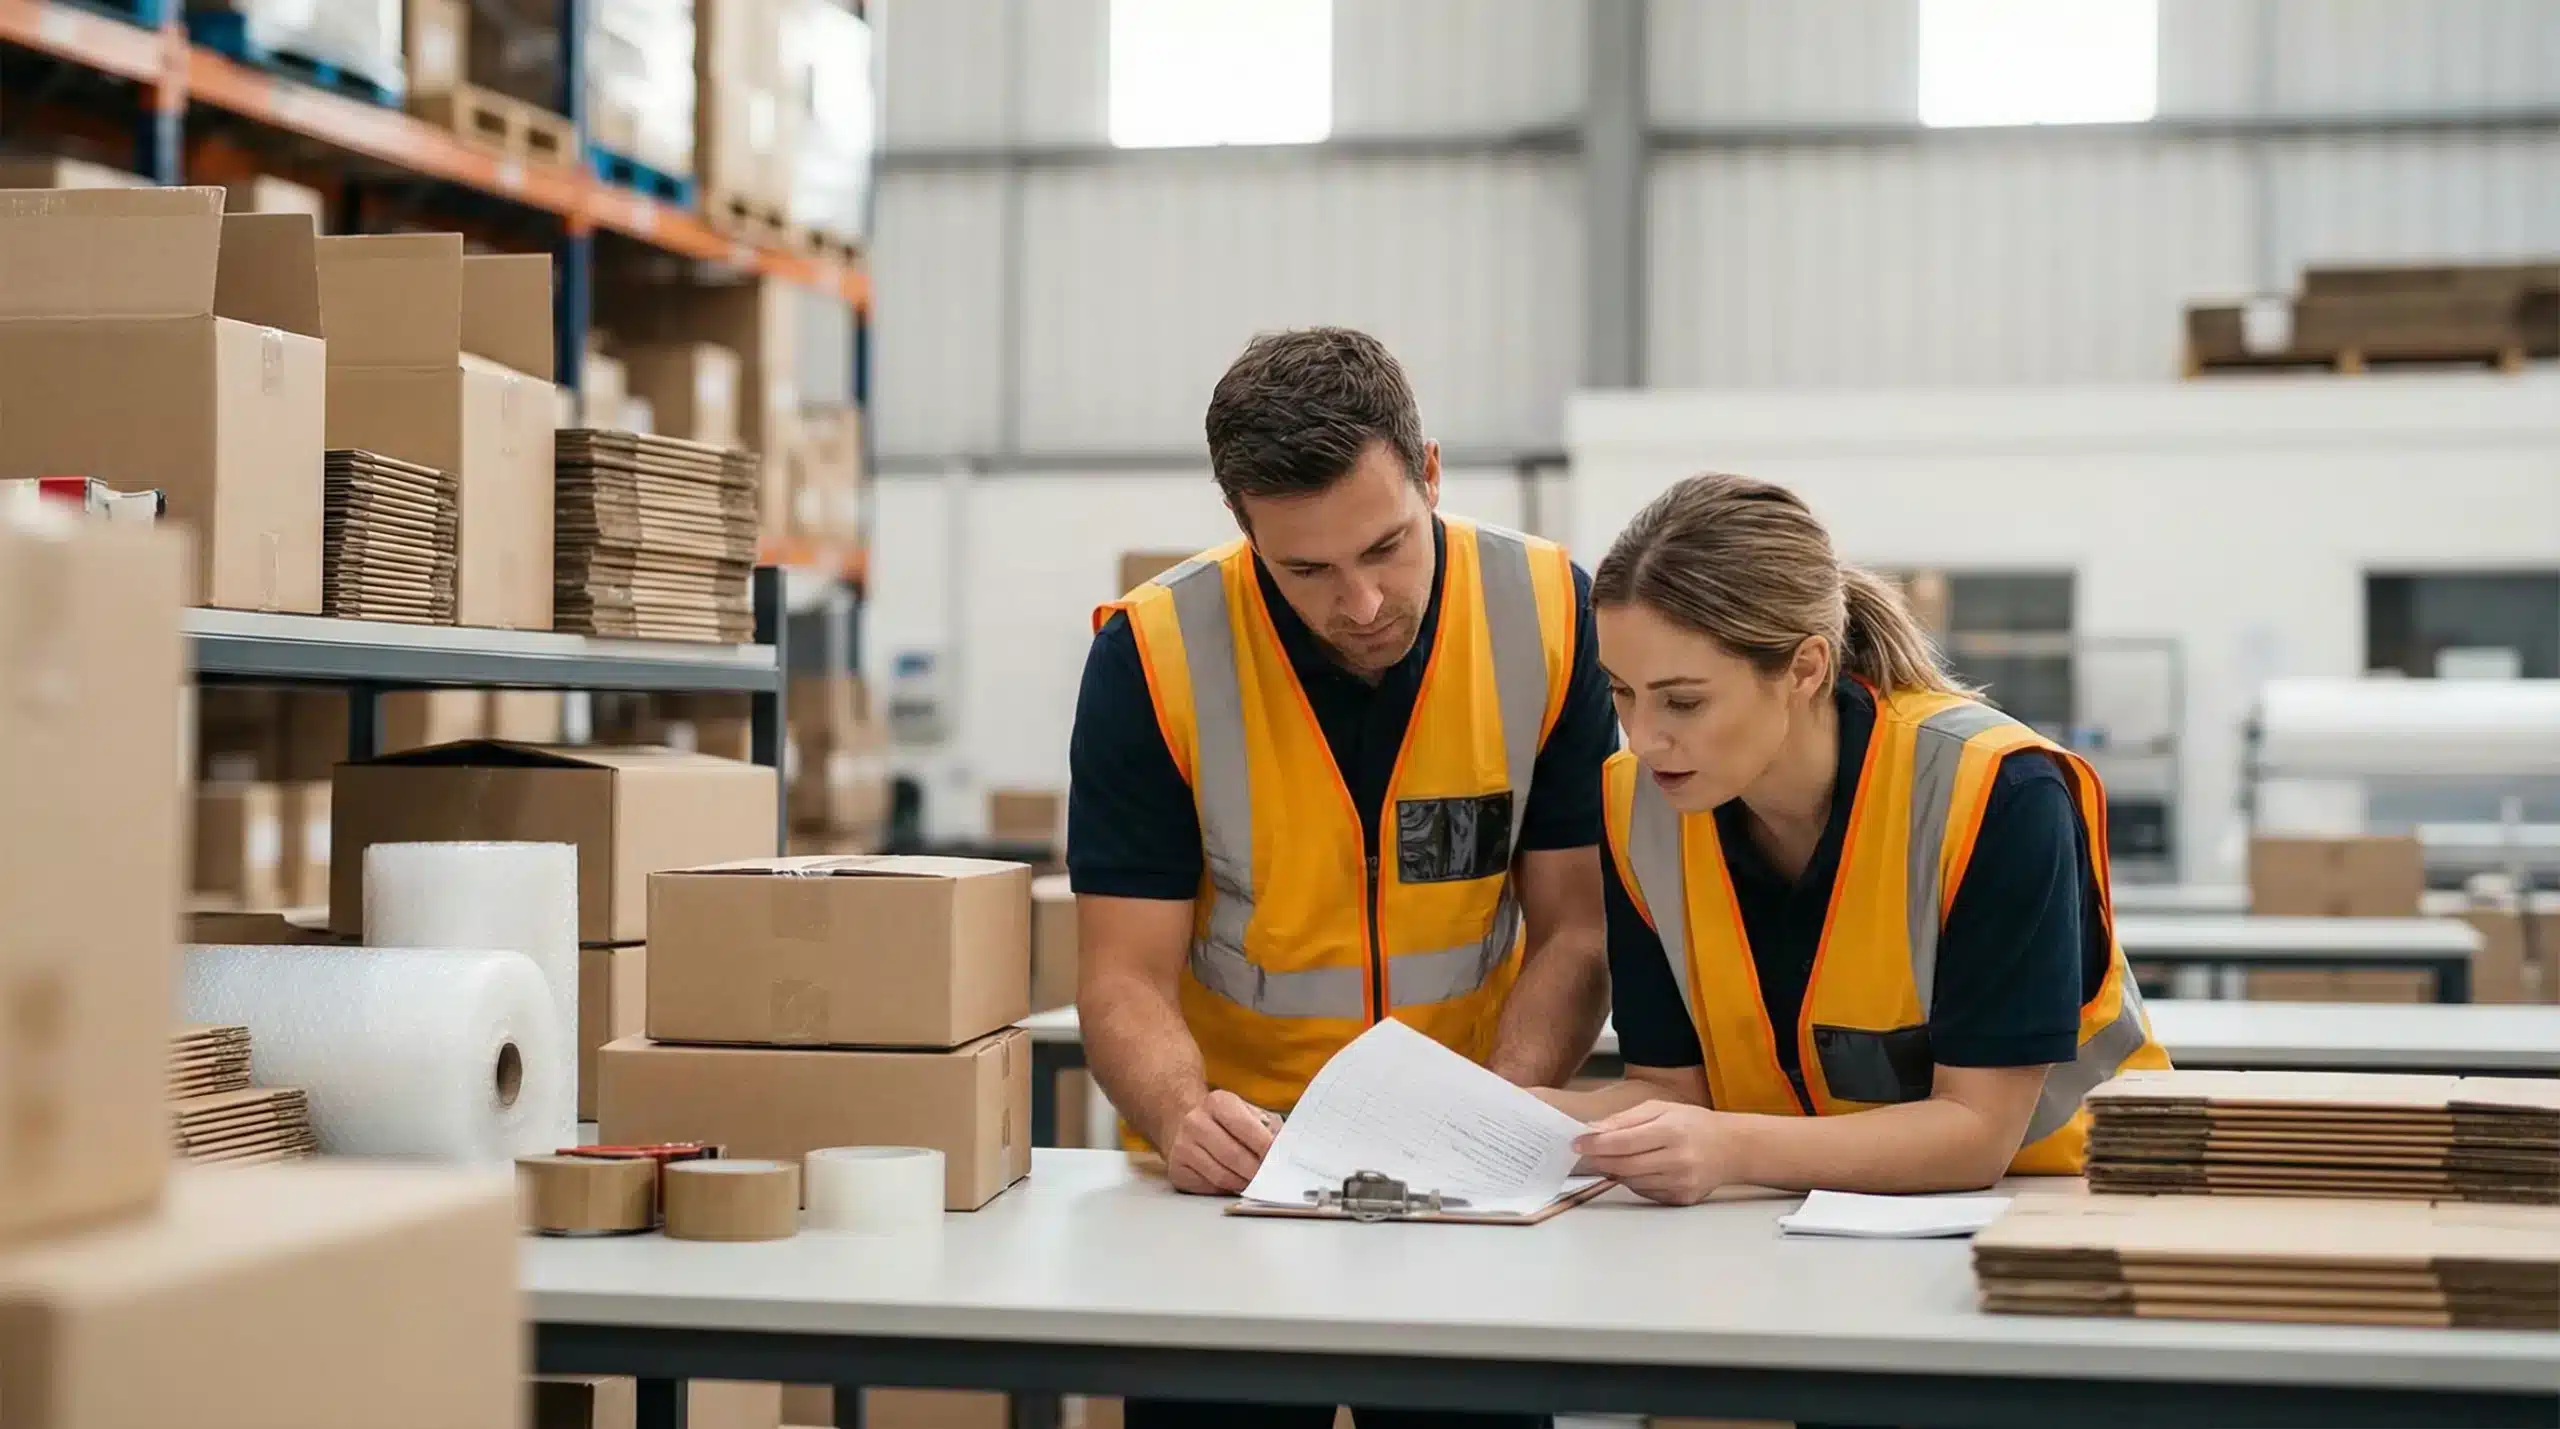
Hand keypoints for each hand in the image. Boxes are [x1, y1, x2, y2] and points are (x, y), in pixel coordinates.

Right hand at [1163, 1089, 1280, 1194]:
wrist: (1186, 1124)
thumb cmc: (1226, 1122)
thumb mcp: (1248, 1114)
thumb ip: (1268, 1129)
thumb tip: (1285, 1150)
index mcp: (1217, 1102)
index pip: (1246, 1127)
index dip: (1266, 1147)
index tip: (1280, 1160)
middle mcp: (1195, 1121)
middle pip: (1233, 1156)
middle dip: (1256, 1171)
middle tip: (1271, 1179)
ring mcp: (1182, 1146)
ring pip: (1221, 1176)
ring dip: (1243, 1184)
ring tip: (1255, 1183)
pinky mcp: (1176, 1169)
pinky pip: (1208, 1187)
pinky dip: (1226, 1190)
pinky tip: (1235, 1183)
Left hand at [1573, 1101, 1744, 1205]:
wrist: (1732, 1148)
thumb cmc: (1694, 1124)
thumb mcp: (1661, 1109)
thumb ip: (1626, 1119)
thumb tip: (1593, 1130)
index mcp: (1672, 1132)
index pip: (1624, 1142)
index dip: (1596, 1144)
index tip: (1577, 1143)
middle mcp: (1678, 1159)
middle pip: (1625, 1166)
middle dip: (1599, 1160)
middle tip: (1583, 1154)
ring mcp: (1681, 1182)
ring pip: (1633, 1182)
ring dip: (1615, 1171)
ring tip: (1611, 1159)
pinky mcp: (1682, 1198)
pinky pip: (1646, 1192)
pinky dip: (1634, 1182)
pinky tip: (1636, 1169)